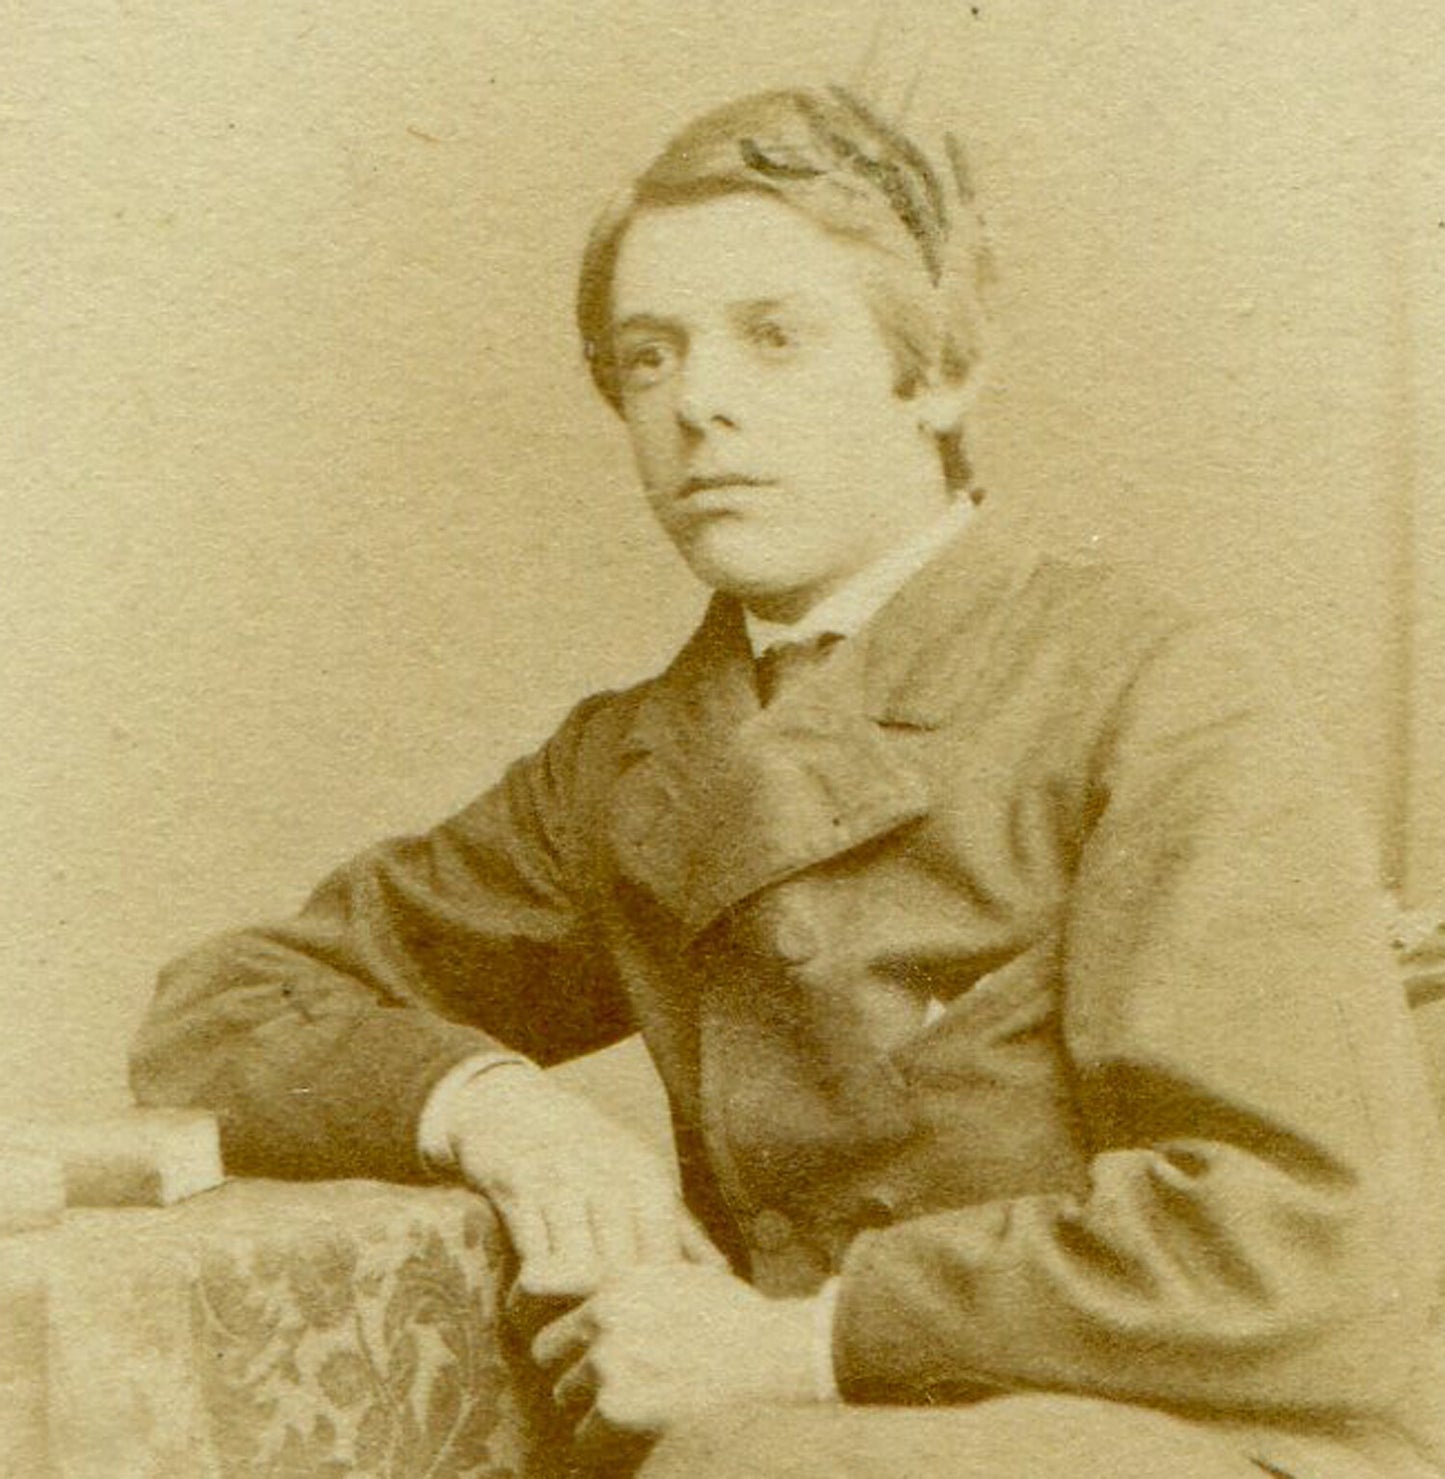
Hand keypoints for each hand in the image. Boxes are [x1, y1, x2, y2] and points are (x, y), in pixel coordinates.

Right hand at [443, 1068, 722, 1308]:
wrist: (515, 1106)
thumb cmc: (589, 1152)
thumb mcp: (639, 1177)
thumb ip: (678, 1227)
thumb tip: (721, 1278)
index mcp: (646, 1177)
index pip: (664, 1260)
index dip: (657, 1306)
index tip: (645, 1334)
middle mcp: (609, 1176)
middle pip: (624, 1272)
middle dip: (613, 1315)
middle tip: (601, 1345)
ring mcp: (563, 1181)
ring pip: (581, 1270)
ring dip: (569, 1308)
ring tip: (563, 1328)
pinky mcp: (518, 1189)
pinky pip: (533, 1257)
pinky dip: (531, 1292)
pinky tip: (527, 1303)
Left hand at [532, 1263, 820, 1454]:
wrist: (774, 1354)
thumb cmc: (741, 1319)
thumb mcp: (686, 1276)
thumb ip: (643, 1281)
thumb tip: (612, 1293)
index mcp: (616, 1280)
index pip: (542, 1292)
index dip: (564, 1325)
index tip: (570, 1345)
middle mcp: (603, 1315)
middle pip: (547, 1351)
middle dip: (573, 1368)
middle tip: (610, 1387)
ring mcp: (606, 1360)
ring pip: (566, 1396)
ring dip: (591, 1408)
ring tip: (634, 1410)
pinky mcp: (615, 1406)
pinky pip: (584, 1438)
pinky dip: (604, 1446)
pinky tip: (639, 1436)